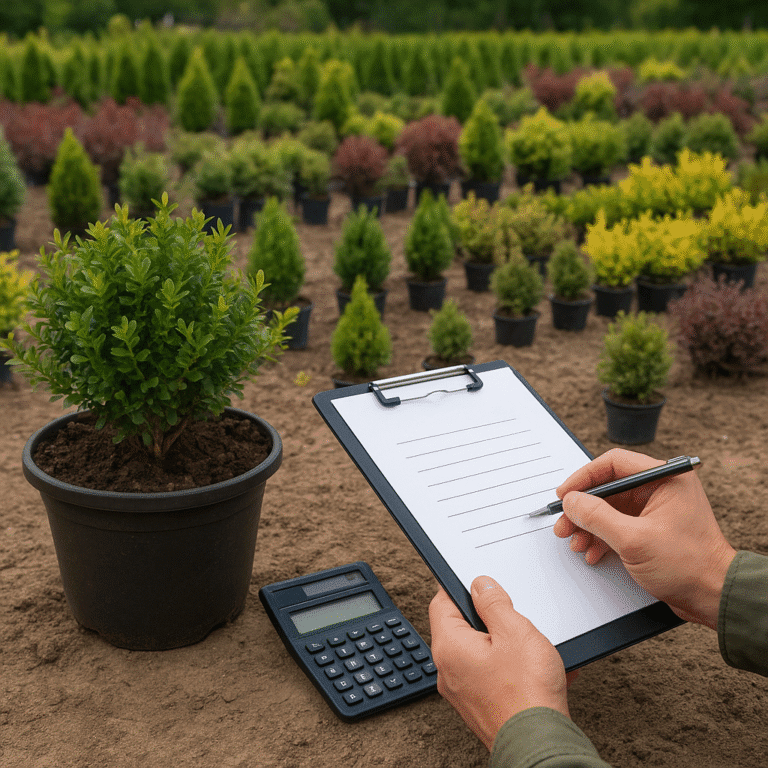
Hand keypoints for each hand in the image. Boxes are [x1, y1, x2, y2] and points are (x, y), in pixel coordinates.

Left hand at [428, 576, 574, 749]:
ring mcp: (463, 692)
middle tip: (512, 615)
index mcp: (449, 647)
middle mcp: (448, 671)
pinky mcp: (481, 707)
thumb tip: (480, 585)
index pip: (441, 603)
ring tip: (531, 646)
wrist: (540, 748)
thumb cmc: (527, 693)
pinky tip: (539, 668)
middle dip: (488, 618)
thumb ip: (494, 603)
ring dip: (505, 644)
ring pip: (480, 653)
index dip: (459, 587)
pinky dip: (513, 668)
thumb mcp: (514, 631)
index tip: (476, 581)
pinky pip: (493, 676)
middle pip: (461, 628)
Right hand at [553, 448, 736, 630]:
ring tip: (575, 541)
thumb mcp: (634, 539)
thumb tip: (571, 501)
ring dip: (589, 525)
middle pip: (608, 488)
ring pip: (609, 509)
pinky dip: (601, 537)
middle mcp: (661, 489)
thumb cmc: (689, 566)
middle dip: (583, 508)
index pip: (614, 464)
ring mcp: (656, 510)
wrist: (713, 597)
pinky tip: (592, 551)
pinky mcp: (651, 529)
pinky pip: (617, 525)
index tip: (566, 493)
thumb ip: (597, 516)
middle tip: (565, 521)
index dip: (584, 477)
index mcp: (665, 479)